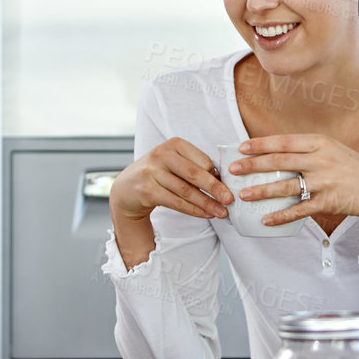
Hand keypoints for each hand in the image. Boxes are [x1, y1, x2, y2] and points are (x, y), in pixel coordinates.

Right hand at [109, 138, 231, 224]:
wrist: (128, 187)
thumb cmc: (160, 173)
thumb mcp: (175, 163)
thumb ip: (196, 167)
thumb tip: (222, 181)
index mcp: (174, 144)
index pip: (202, 160)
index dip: (218, 175)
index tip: (231, 186)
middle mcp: (161, 155)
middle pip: (194, 174)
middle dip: (215, 189)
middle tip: (230, 200)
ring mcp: (152, 172)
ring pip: (186, 191)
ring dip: (206, 204)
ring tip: (221, 212)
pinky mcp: (147, 190)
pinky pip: (176, 202)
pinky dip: (193, 210)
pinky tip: (205, 214)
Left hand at [226, 134, 358, 231]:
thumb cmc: (354, 168)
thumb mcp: (333, 150)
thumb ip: (308, 150)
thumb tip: (277, 152)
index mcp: (321, 143)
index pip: (284, 142)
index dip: (261, 144)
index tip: (241, 147)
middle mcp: (321, 160)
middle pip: (280, 162)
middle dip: (253, 165)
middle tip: (233, 170)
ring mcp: (325, 182)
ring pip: (286, 187)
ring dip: (262, 191)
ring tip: (244, 195)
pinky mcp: (328, 203)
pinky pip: (299, 210)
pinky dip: (281, 216)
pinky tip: (266, 219)